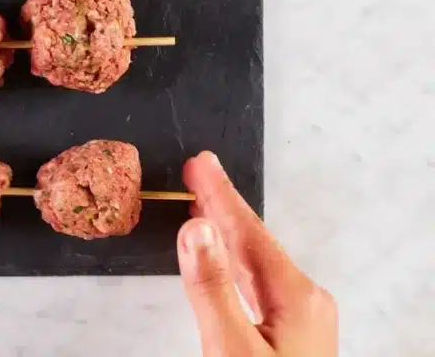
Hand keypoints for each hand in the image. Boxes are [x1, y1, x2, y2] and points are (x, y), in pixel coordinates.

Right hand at [177, 151, 337, 355]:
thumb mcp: (232, 346)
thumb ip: (213, 288)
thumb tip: (197, 228)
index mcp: (296, 296)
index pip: (247, 231)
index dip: (218, 195)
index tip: (198, 163)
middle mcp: (305, 301)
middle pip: (253, 242)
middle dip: (221, 206)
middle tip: (196, 172)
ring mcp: (303, 320)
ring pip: (255, 264)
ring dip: (225, 234)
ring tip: (201, 208)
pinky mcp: (293, 337)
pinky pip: (257, 285)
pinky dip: (234, 265)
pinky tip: (224, 262)